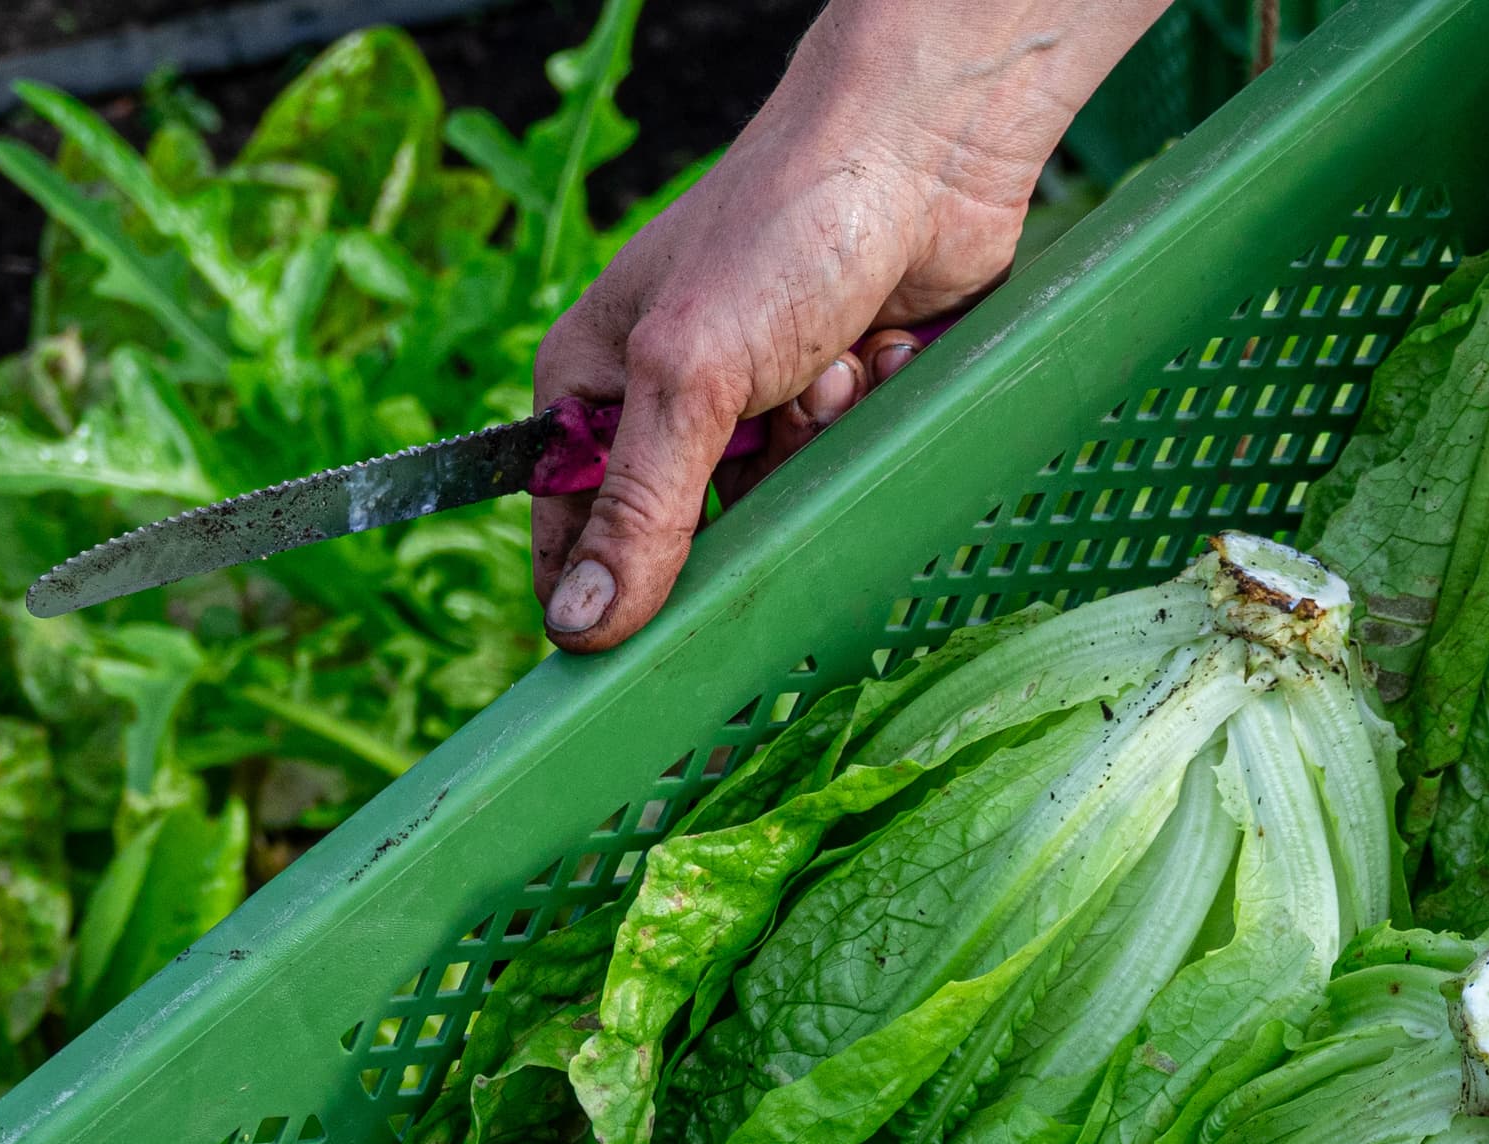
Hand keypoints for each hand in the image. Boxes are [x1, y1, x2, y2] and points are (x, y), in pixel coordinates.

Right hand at [530, 0, 1165, 650]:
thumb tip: (581, 624)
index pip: (569, 525)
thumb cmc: (780, 230)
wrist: (920, 156)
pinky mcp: (838, 399)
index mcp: (594, 382)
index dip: (602, 584)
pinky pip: (844, 462)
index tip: (642, 643)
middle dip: (748, 491)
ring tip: (833, 366)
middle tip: (778, 433)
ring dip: (818, 443)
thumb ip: (639, 508)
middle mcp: (669, 397)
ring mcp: (759, 400)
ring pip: (780, 501)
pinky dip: (869, 413)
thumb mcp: (690, 376)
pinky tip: (881, 351)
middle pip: (687, 530)